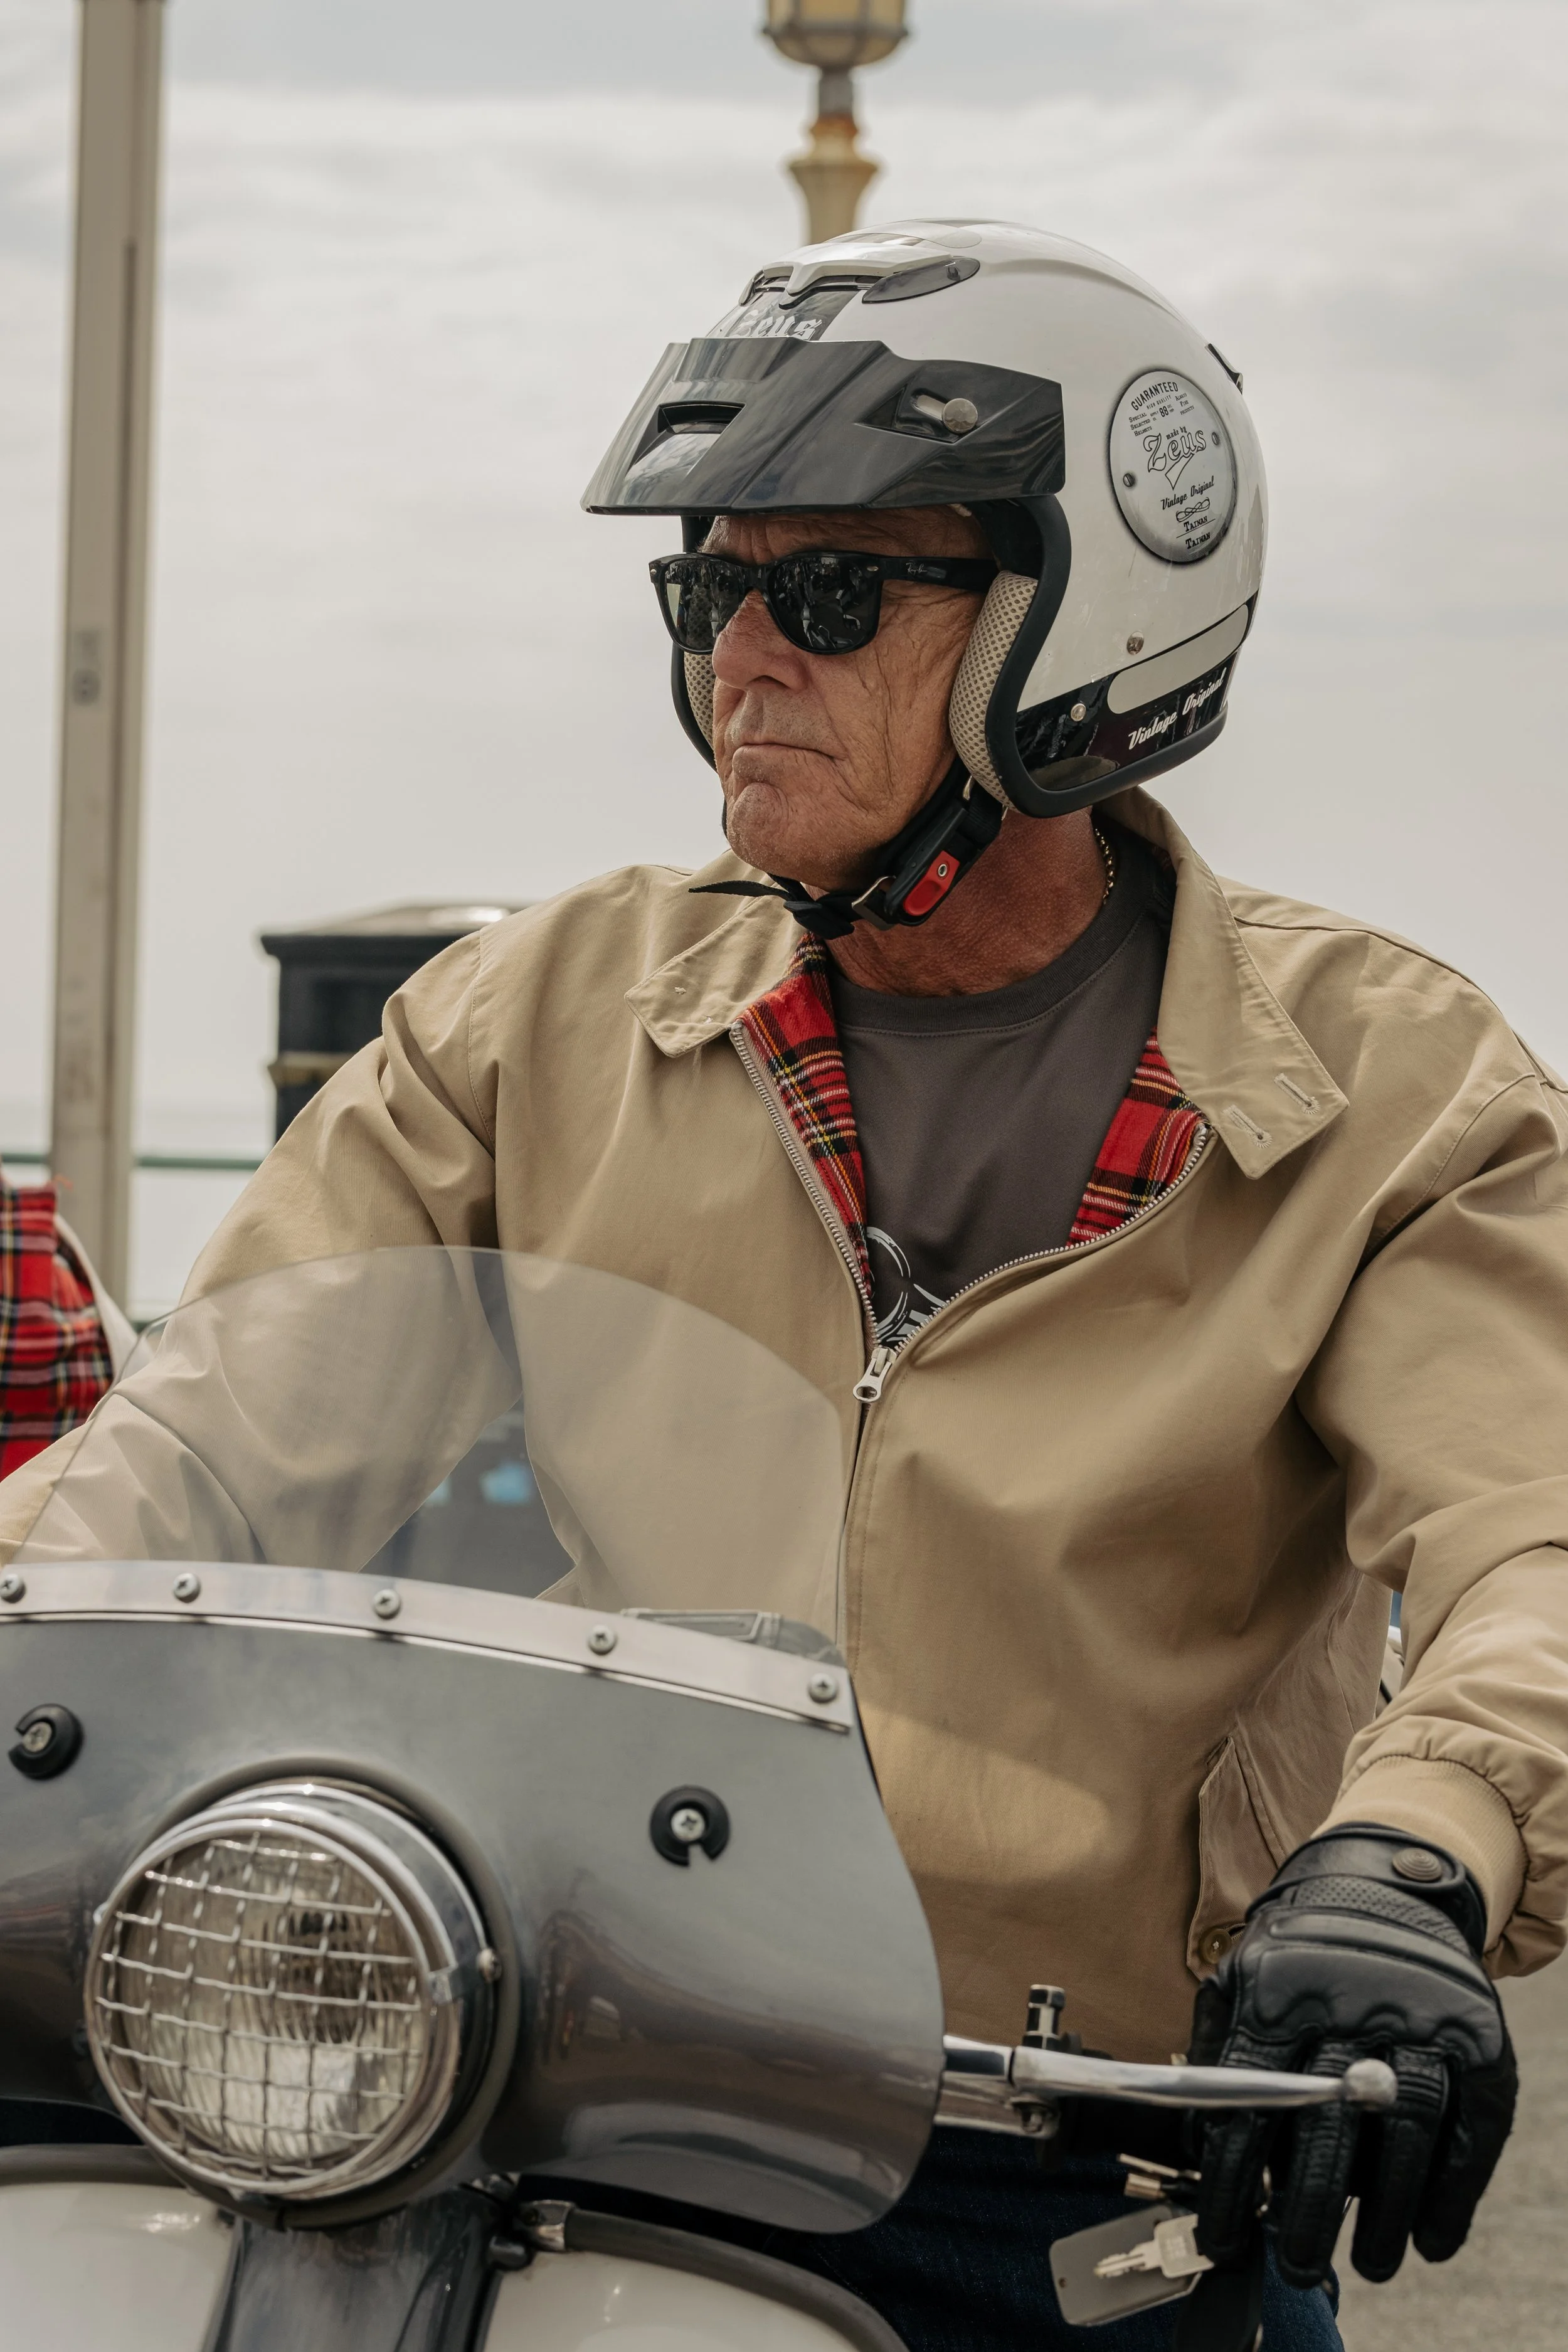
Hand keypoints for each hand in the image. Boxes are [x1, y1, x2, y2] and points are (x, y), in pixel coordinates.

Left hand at [1187, 1823, 1515, 2286]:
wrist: (1384, 1879)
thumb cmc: (1302, 1946)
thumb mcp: (1243, 1974)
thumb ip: (1216, 2049)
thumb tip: (1199, 2147)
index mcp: (1279, 1990)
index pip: (1247, 2099)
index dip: (1233, 2181)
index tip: (1226, 2238)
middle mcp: (1351, 2001)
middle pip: (1327, 2122)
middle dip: (1311, 2209)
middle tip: (1300, 2265)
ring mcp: (1421, 2016)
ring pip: (1405, 2128)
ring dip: (1388, 2211)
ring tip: (1373, 2263)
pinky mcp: (1477, 2034)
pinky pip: (1471, 2125)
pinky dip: (1453, 2190)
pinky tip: (1432, 2237)